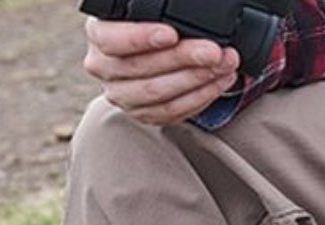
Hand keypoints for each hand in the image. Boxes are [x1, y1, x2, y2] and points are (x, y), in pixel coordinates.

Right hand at [83, 18, 240, 124]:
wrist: (149, 48)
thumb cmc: (149, 23)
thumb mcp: (148, 8)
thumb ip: (156, 7)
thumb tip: (185, 6)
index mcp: (100, 34)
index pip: (112, 40)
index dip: (141, 38)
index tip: (171, 34)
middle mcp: (104, 67)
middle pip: (143, 68)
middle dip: (184, 59)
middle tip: (214, 51)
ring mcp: (123, 95)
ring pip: (159, 94)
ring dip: (198, 80)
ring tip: (224, 65)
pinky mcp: (143, 114)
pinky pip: (172, 111)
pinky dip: (200, 96)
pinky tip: (218, 81)